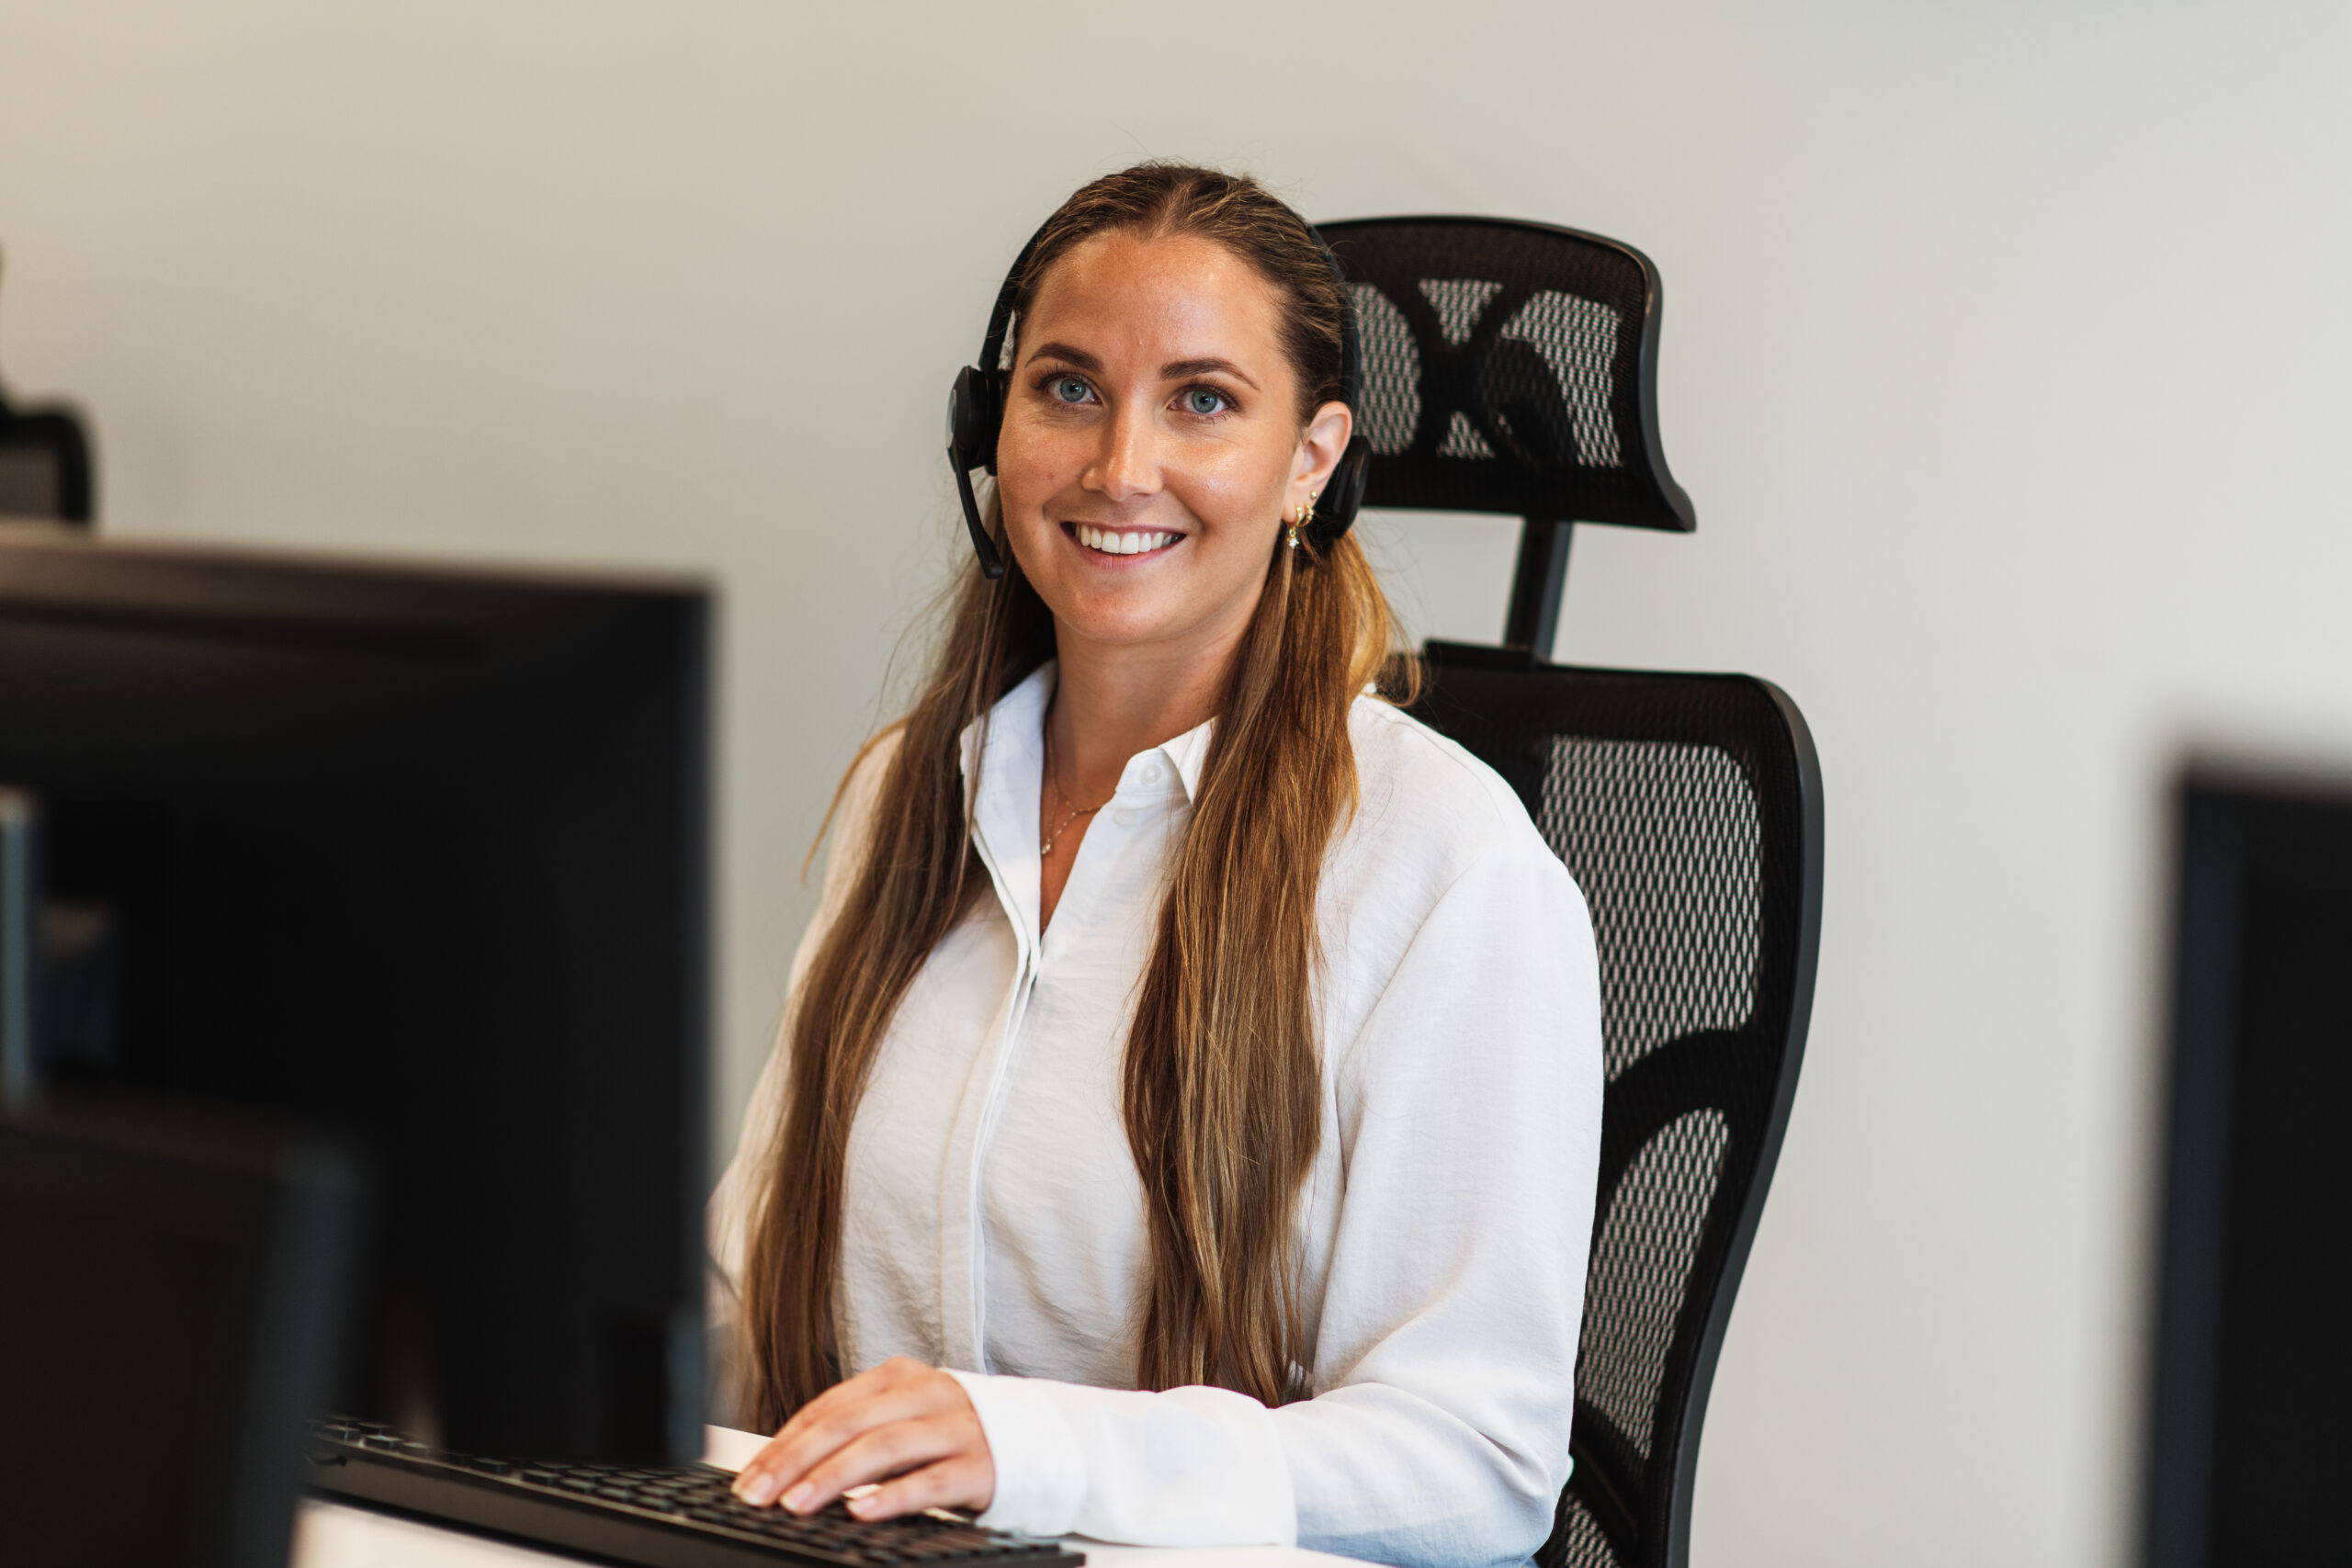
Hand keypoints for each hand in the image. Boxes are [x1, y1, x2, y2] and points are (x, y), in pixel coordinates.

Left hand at [732, 1356, 994, 1520]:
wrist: (1043, 1439)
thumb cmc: (958, 1435)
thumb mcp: (906, 1420)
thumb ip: (859, 1433)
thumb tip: (789, 1469)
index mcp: (901, 1377)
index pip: (830, 1406)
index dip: (785, 1441)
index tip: (750, 1476)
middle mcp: (927, 1395)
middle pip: (850, 1424)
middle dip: (797, 1460)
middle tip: (759, 1494)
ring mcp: (956, 1428)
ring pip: (885, 1448)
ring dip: (835, 1477)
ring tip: (797, 1505)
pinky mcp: (981, 1465)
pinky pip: (930, 1480)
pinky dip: (893, 1496)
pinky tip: (862, 1510)